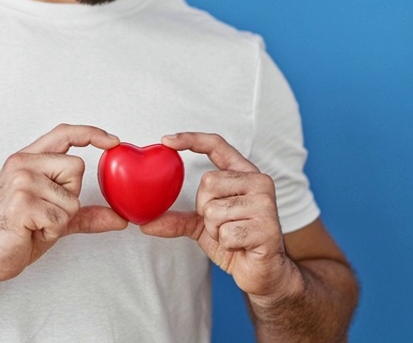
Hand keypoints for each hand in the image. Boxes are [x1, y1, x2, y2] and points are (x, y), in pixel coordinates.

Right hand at [0, 124, 127, 285]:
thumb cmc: (14, 234)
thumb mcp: (54, 218)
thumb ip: (84, 214)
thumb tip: (119, 218)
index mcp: (27, 160)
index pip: (63, 134)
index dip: (91, 134)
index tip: (113, 142)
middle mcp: (22, 164)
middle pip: (76, 168)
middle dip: (69, 197)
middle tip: (44, 213)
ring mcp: (20, 181)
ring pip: (71, 198)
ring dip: (60, 220)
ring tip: (35, 225)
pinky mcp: (21, 202)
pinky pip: (60, 217)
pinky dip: (51, 231)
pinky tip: (31, 232)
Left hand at [140, 132, 301, 299]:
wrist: (264, 273)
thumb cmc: (237, 243)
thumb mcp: (203, 227)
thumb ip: (178, 219)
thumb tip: (145, 222)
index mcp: (245, 174)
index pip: (217, 146)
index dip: (191, 139)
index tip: (165, 141)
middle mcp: (259, 182)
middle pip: (208, 183)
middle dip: (205, 209)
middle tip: (222, 223)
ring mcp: (265, 204)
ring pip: (214, 211)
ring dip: (216, 230)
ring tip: (233, 236)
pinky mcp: (267, 227)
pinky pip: (226, 233)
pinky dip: (226, 244)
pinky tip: (241, 246)